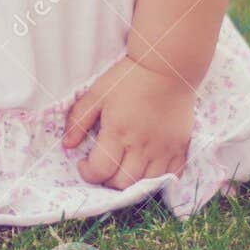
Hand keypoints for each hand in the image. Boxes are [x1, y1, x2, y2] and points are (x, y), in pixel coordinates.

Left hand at [62, 55, 195, 187]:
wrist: (167, 66)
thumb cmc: (129, 77)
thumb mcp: (97, 93)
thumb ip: (79, 120)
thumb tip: (67, 145)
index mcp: (118, 131)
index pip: (100, 170)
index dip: (88, 173)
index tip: (84, 164)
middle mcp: (142, 145)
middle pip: (122, 183)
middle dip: (107, 181)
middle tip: (103, 166)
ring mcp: (164, 149)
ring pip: (146, 184)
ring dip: (131, 182)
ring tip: (123, 168)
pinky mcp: (181, 147)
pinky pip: (171, 176)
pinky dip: (157, 179)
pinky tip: (146, 168)